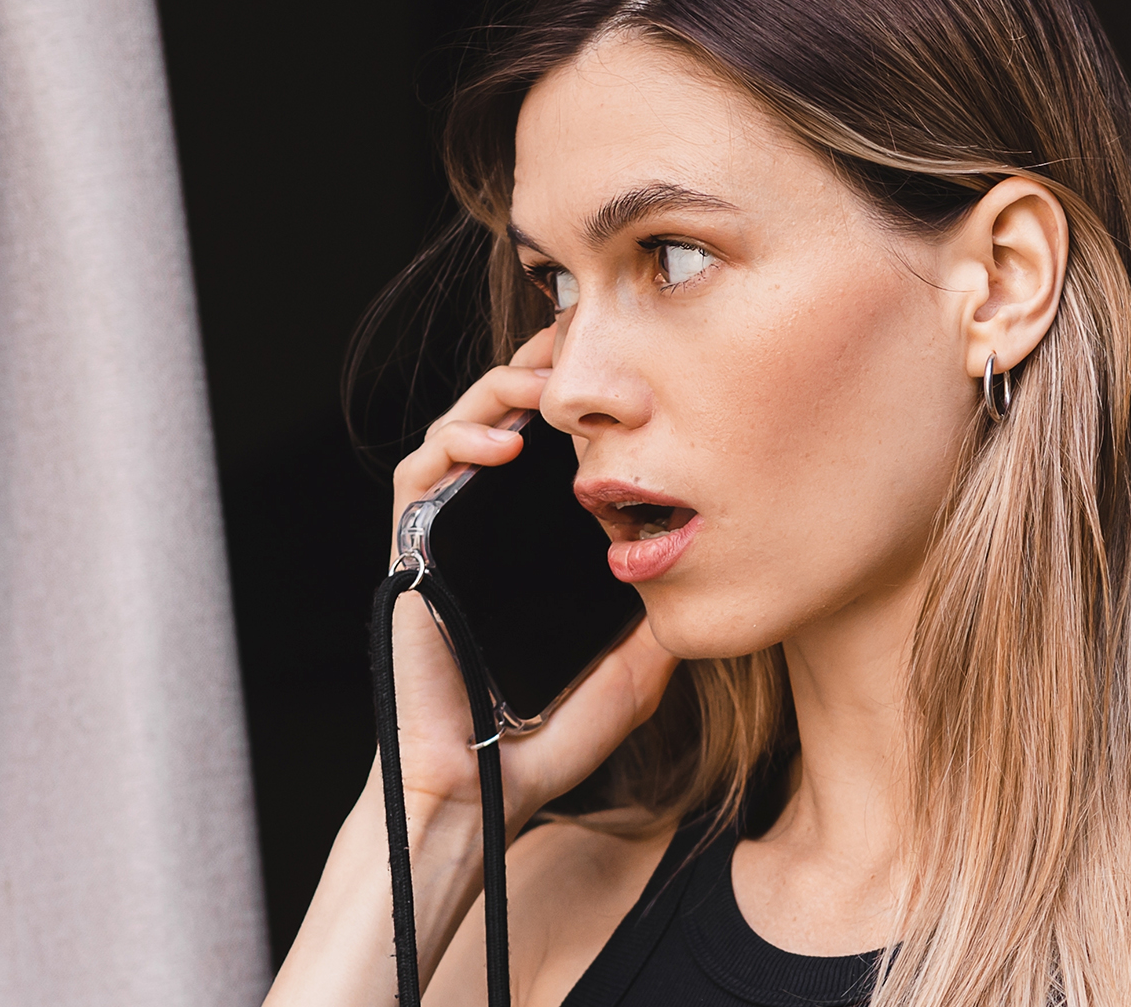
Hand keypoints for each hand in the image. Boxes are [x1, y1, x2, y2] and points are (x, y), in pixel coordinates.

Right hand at [382, 326, 678, 831]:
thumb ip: (667, 620)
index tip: (632, 368)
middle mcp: (489, 528)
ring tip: (547, 382)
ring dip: (501, 391)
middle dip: (543, 371)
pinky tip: (502, 442)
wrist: (479, 791)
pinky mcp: (408, 551)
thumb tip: (722, 573)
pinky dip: (457, 441)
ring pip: (463, 426)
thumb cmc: (546, 741)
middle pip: (508, 419)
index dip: (586, 402)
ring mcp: (446, 535)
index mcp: (536, 544)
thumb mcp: (636, 670)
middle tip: (584, 340)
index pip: (558, 448)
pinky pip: (419, 472)